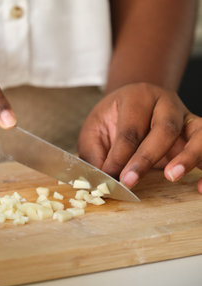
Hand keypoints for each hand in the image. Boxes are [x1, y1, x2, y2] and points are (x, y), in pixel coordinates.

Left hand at [78, 82, 201, 192]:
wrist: (133, 102)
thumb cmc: (112, 118)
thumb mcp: (95, 129)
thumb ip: (96, 153)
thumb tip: (100, 180)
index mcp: (137, 97)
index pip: (130, 129)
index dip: (120, 155)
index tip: (110, 177)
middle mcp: (166, 103)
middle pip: (164, 128)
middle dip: (146, 157)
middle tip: (130, 180)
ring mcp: (186, 117)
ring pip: (198, 133)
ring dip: (188, 157)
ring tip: (172, 176)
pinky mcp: (198, 132)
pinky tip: (199, 188)